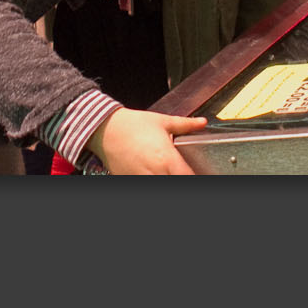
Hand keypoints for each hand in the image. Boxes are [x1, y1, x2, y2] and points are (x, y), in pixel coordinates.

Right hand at [87, 107, 207, 174]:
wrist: (105, 129)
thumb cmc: (133, 124)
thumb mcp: (162, 121)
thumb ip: (186, 124)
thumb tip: (201, 122)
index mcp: (167, 158)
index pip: (188, 177)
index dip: (193, 176)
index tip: (194, 172)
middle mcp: (155, 172)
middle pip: (175, 183)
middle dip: (178, 177)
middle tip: (178, 170)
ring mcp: (141, 179)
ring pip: (159, 185)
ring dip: (164, 179)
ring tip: (163, 170)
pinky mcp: (129, 181)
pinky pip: (144, 185)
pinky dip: (149, 179)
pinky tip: (151, 172)